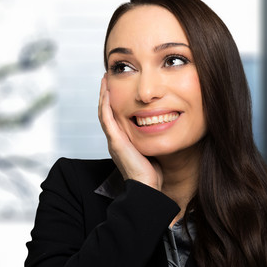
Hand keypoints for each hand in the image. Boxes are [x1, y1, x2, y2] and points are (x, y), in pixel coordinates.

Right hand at [98, 74, 162, 190]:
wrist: (147, 188)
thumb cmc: (152, 174)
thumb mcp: (152, 150)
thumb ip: (152, 139)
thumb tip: (164, 127)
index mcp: (122, 142)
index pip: (114, 117)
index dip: (113, 102)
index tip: (115, 87)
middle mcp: (115, 139)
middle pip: (106, 112)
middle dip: (105, 95)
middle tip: (106, 78)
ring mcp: (113, 140)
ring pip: (104, 113)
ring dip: (103, 96)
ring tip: (104, 80)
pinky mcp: (115, 142)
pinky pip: (107, 119)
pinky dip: (105, 105)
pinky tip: (106, 92)